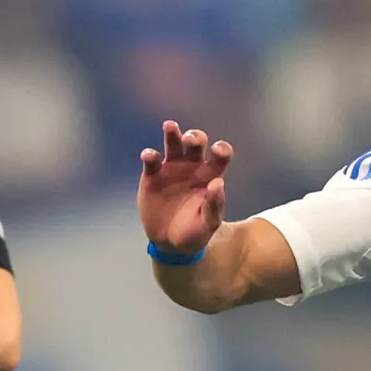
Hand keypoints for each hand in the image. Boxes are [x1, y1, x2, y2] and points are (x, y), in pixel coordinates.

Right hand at [138, 121, 231, 256]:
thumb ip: (214, 204)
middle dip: (195, 136)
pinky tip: (149, 156)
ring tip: (170, 127)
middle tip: (190, 140)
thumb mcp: (209, 223)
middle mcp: (192, 166)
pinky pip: (151, 160)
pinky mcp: (152, 176)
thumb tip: (217, 182)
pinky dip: (150, 155)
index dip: (221, 149)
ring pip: (173, 143)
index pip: (220, 155)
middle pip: (196, 143)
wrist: (170, 243)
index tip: (217, 150)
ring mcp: (171, 169)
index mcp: (210, 174)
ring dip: (172, 133)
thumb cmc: (196, 232)